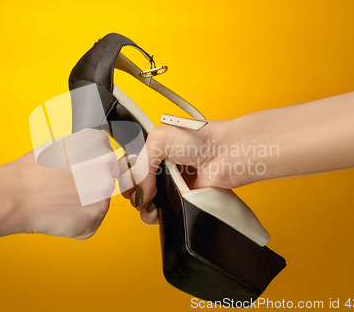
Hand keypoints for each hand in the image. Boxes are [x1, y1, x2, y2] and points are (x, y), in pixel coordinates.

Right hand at [0, 129, 116, 253]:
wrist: (18, 194)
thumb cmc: (33, 169)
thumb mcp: (61, 143)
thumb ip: (84, 147)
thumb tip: (93, 152)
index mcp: (98, 143)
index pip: (104, 155)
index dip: (88, 165)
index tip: (74, 170)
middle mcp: (107, 165)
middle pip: (104, 178)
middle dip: (89, 184)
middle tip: (65, 187)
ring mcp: (104, 192)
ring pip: (99, 200)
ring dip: (85, 203)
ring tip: (62, 200)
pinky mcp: (96, 216)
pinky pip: (91, 220)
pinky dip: (79, 221)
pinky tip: (62, 213)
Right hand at [121, 117, 264, 223]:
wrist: (227, 154)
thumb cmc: (201, 139)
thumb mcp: (159, 139)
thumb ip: (141, 163)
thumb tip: (140, 192)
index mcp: (154, 152)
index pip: (129, 168)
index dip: (127, 176)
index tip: (131, 180)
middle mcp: (160, 169)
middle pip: (134, 187)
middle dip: (132, 193)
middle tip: (141, 192)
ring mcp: (170, 186)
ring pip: (146, 202)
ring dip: (142, 206)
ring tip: (147, 205)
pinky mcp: (181, 200)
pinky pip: (163, 212)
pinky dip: (156, 215)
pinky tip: (156, 212)